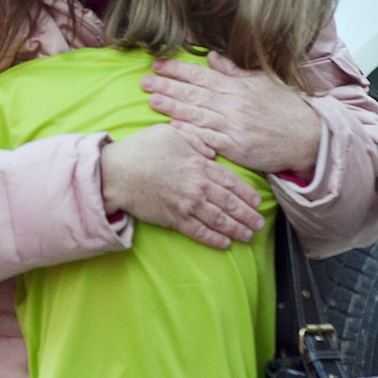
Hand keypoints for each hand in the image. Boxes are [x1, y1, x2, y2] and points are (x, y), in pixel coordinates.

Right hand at [100, 124, 265, 248]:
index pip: (231, 182)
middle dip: (247, 215)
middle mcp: (197, 186)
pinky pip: (199, 232)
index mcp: (199, 164)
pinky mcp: (173, 219)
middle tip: (260, 224)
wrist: (117, 172)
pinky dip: (214, 239)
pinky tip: (225, 244)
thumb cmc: (142, 149)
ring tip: (248, 236)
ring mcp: (186, 205)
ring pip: (218, 220)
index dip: (247, 194)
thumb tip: (211, 151)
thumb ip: (195, 140)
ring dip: (236, 230)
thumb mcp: (171, 133)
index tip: (257, 202)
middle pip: (230, 204)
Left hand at [140, 52, 320, 178]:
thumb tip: (212, 57)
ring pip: (196, 114)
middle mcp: (232, 104)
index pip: (200, 75)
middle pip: (193, 93)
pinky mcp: (235, 147)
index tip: (157, 65)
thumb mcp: (262, 81)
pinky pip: (208, 139)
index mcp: (236, 87)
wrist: (306, 136)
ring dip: (172, 107)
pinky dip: (191, 134)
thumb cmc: (284, 108)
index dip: (177, 70)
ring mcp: (233, 126)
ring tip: (151, 101)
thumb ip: (234, 70)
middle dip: (166, 86)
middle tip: (144, 81)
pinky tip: (173, 128)